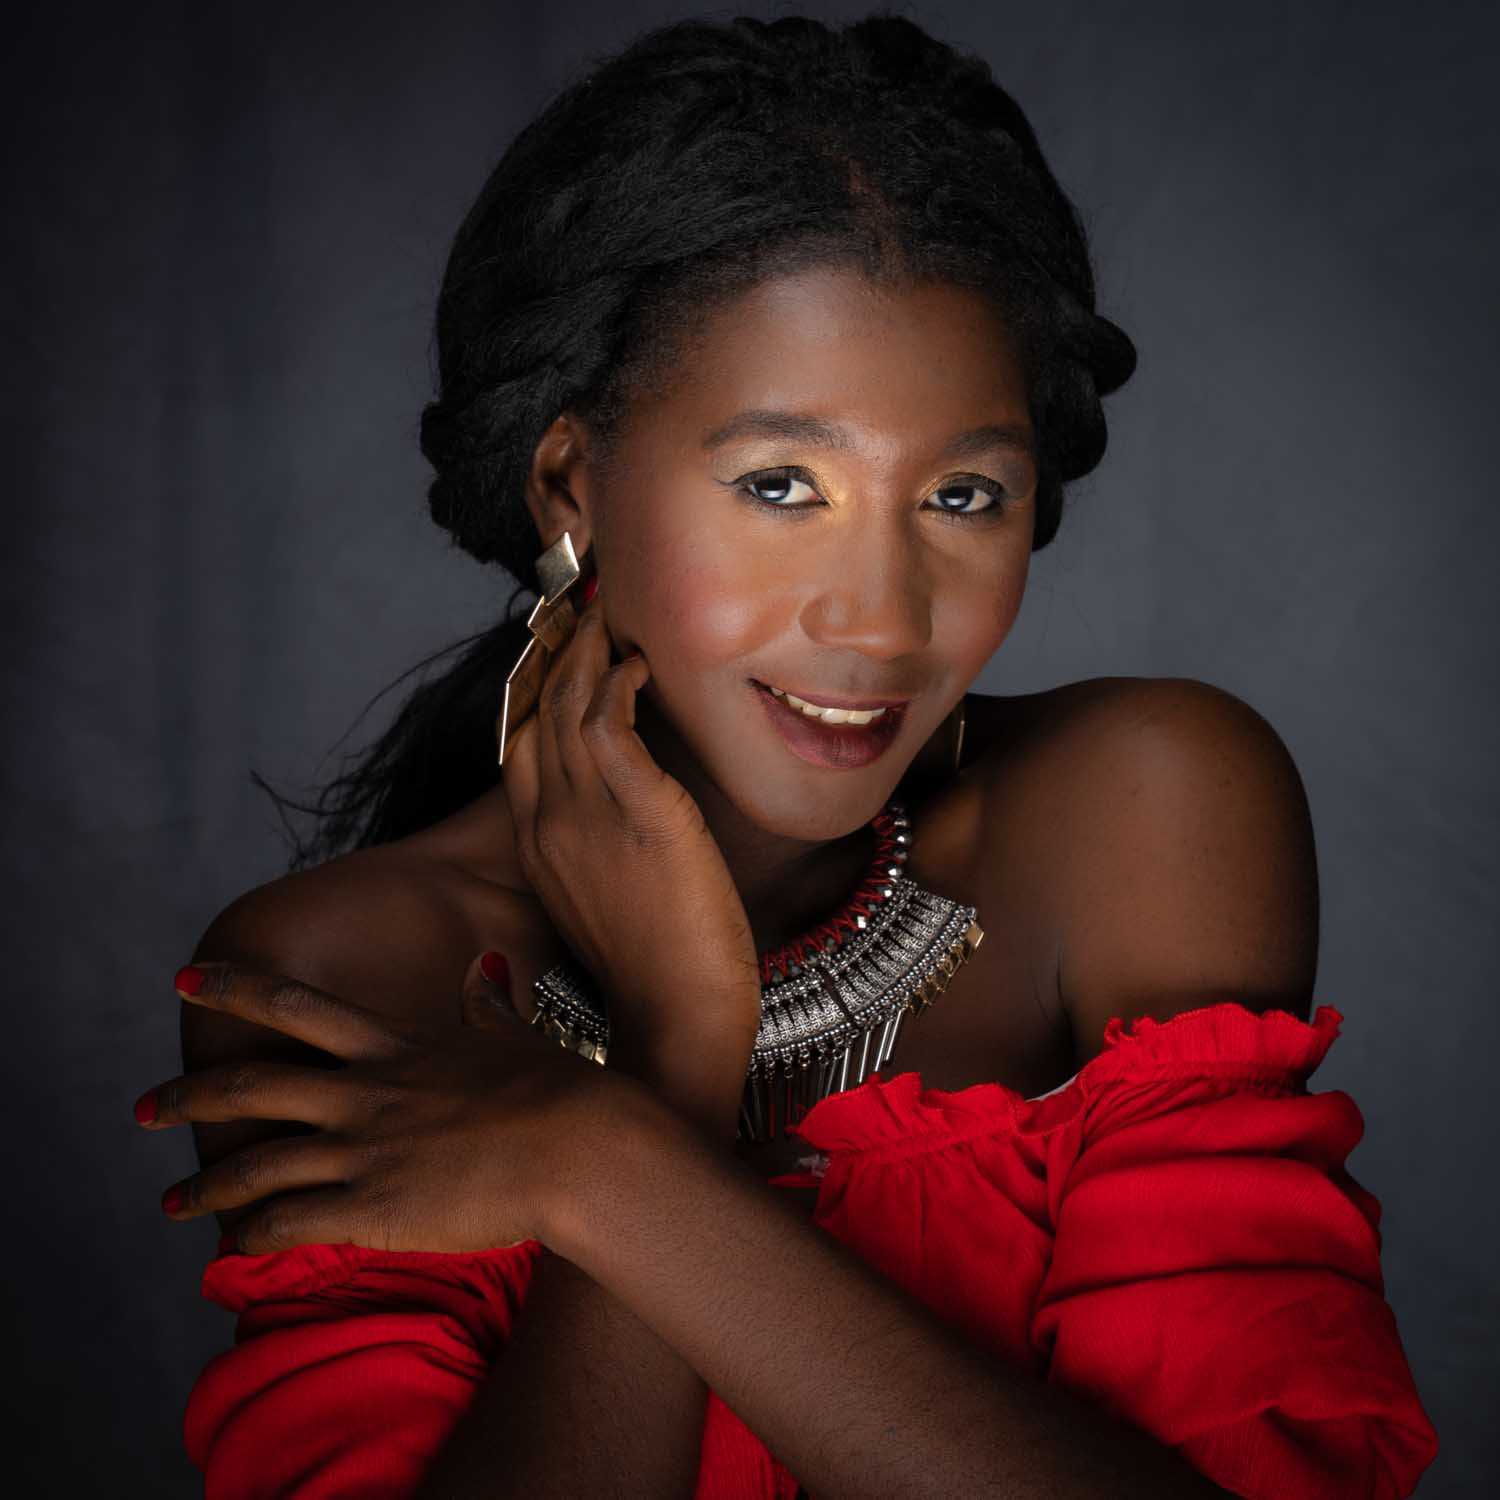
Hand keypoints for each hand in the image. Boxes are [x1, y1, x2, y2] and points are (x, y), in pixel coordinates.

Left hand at [137, 956, 625, 1255]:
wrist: (578, 1146)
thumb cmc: (557, 1091)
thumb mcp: (513, 1038)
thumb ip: (486, 1008)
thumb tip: (488, 969)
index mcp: (393, 1049)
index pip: (296, 1008)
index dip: (234, 989)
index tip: (186, 979)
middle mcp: (364, 1094)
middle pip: (251, 1085)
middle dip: (186, 1095)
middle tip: (140, 1108)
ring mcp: (363, 1151)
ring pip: (255, 1163)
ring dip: (202, 1184)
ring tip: (167, 1202)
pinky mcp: (372, 1208)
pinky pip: (287, 1224)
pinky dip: (248, 1236)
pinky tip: (228, 1248)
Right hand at [503, 585, 760, 1067]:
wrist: (676, 1017)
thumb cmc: (657, 969)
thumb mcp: (609, 901)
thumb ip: (600, 850)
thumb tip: (627, 813)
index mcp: (539, 846)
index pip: (520, 746)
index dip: (537, 692)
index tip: (560, 657)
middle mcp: (550, 823)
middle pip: (538, 715)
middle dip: (558, 657)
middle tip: (583, 614)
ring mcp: (588, 815)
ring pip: (571, 709)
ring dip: (589, 656)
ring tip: (609, 619)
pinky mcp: (639, 811)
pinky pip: (611, 726)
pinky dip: (618, 686)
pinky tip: (637, 664)